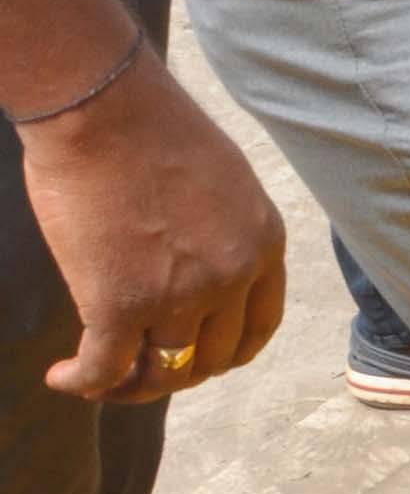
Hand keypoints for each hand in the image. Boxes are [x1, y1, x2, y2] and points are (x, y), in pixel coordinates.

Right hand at [24, 57, 287, 402]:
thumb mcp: (221, 180)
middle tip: (140, 369)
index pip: (259, 325)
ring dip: (129, 384)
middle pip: (211, 357)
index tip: (200, 358)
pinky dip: (83, 381)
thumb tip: (191, 260)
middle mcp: (232, 276)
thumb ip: (220, 228)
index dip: (227, 351)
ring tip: (98, 377)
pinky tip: (62, 378)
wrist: (104, 109)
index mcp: (264, 243)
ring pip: (162, 371)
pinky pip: (104, 368)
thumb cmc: (150, 128)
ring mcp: (179, 295)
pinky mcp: (119, 306)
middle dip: (177, 373)